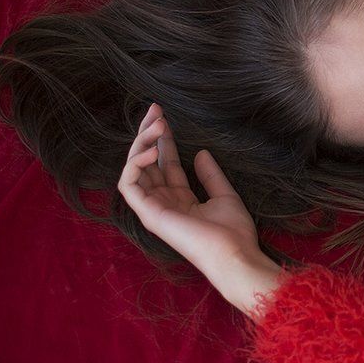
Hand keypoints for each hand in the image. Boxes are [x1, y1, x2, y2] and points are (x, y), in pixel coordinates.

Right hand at [117, 102, 271, 316]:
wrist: (235, 253)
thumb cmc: (233, 231)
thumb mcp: (224, 194)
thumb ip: (210, 175)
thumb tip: (201, 152)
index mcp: (180, 199)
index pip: (165, 164)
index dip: (163, 140)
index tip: (165, 116)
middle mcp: (163, 202)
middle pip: (146, 162)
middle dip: (147, 134)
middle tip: (155, 109)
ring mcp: (153, 209)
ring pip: (133, 169)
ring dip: (141, 143)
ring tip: (158, 125)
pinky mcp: (148, 214)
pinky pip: (128, 185)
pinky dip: (134, 164)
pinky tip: (151, 150)